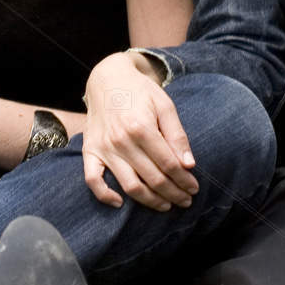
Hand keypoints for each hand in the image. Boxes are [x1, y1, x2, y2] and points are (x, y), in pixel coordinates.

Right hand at [81, 51, 197, 211]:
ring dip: (150, 201)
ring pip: (129, 186)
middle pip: (152, 178)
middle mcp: (120, 140)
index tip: (194, 188)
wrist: (108, 79)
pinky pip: (92, 180)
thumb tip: (188, 165)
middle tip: (186, 200)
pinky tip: (120, 203)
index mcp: (141, 127)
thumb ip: (177, 135)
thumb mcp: (165, 105)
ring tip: (166, 205)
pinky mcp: (90, 151)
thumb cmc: (140, 92)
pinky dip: (105, 195)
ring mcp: (103, 148)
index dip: (184, 180)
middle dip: (173, 193)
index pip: (168, 164)